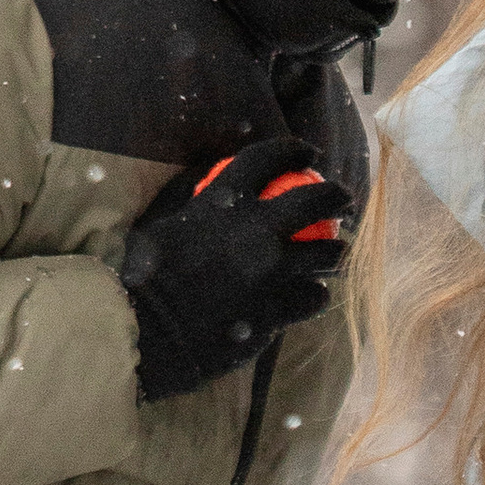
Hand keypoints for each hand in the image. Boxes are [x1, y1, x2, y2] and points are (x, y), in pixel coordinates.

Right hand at [118, 134, 347, 400]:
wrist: (143, 333)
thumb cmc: (140, 281)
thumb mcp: (160, 227)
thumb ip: (192, 208)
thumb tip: (205, 189)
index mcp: (221, 202)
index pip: (266, 159)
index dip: (293, 150)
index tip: (310, 155)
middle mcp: (254, 230)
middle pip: (313, 199)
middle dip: (336, 195)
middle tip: (344, 200)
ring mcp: (271, 271)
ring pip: (326, 253)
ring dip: (335, 251)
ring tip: (335, 254)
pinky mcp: (278, 310)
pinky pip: (314, 297)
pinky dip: (315, 296)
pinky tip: (311, 297)